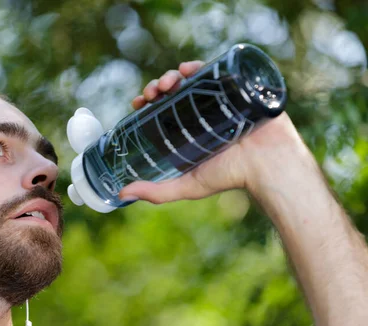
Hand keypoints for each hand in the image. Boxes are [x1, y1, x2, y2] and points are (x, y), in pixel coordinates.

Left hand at [119, 61, 311, 203]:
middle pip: (172, 90)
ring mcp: (219, 97)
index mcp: (187, 127)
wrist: (268, 165)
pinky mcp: (237, 87)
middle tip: (151, 93)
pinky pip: (217, 69)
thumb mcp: (187, 186)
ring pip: (189, 78)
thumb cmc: (231, 176)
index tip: (137, 103)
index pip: (161, 108)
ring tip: (166, 82)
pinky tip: (187, 69)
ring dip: (173, 74)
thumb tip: (121, 194)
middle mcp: (201, 110)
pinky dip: (200, 65)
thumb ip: (156, 192)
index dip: (146, 102)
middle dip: (156, 87)